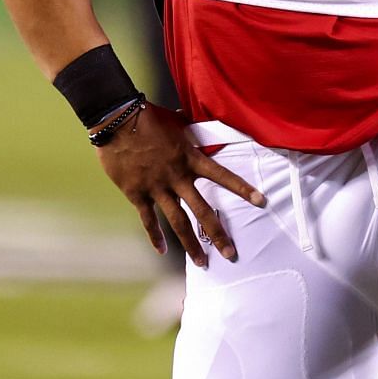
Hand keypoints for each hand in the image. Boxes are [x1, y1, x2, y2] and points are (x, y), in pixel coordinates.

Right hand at [97, 102, 265, 265]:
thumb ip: (190, 130)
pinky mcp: (137, 193)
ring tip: (202, 262)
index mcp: (190, 158)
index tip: (261, 201)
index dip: (242, 188)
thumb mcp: (176, 122)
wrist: (116, 120)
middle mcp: (177, 176)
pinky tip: (162, 251)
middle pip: (202, 210)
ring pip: (178, 222)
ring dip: (191, 244)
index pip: (222, 175)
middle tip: (231, 254)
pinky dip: (155, 237)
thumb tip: (199, 121)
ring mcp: (157, 187)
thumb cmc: (148, 116)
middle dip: (218, 233)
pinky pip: (148, 220)